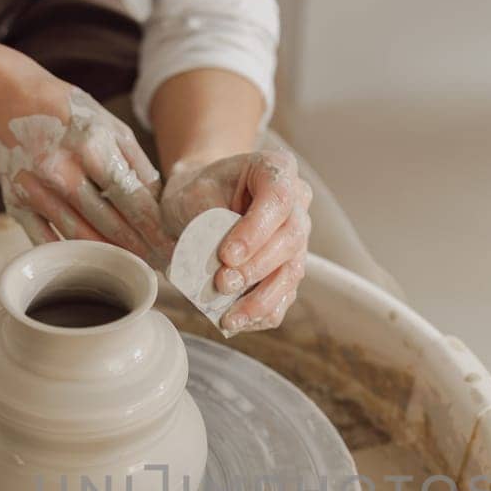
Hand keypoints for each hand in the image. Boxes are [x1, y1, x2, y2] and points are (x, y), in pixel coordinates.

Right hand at [0, 60, 172, 267]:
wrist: (6, 100)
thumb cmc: (68, 114)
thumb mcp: (110, 126)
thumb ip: (138, 165)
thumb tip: (161, 206)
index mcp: (91, 148)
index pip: (134, 201)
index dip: (156, 230)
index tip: (174, 248)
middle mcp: (61, 171)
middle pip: (110, 224)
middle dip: (141, 249)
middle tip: (162, 266)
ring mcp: (35, 190)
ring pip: (81, 238)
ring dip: (111, 257)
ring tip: (135, 268)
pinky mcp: (15, 204)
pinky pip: (46, 242)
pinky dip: (70, 257)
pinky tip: (93, 266)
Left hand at [160, 150, 311, 332]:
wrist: (201, 200)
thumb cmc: (198, 190)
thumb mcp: (193, 191)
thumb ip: (207, 219)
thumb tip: (219, 263)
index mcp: (276, 170)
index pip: (277, 199)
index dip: (255, 231)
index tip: (227, 255)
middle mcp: (297, 203)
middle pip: (291, 239)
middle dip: (256, 268)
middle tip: (222, 284)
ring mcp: (297, 238)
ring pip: (293, 272)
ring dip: (261, 299)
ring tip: (230, 316)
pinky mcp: (289, 268)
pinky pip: (286, 295)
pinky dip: (263, 312)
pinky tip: (239, 321)